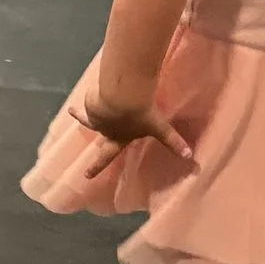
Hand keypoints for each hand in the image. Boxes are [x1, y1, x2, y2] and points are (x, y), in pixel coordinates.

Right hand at [74, 84, 193, 172]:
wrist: (122, 97)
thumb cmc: (140, 115)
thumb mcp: (158, 127)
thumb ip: (172, 140)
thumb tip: (190, 156)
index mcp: (117, 138)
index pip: (107, 155)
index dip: (97, 166)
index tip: (86, 175)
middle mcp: (104, 128)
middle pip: (92, 129)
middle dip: (84, 127)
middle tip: (75, 126)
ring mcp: (95, 113)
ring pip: (87, 114)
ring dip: (80, 112)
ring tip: (74, 110)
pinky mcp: (93, 99)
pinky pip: (91, 98)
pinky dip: (92, 95)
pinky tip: (95, 88)